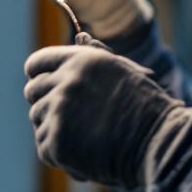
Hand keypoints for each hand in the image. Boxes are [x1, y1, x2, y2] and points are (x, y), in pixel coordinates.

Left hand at [23, 36, 180, 187]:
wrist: (158, 143)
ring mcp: (59, 111)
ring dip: (55, 130)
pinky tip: (84, 155)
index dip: (39, 77)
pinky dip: (60, 155)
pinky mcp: (56, 141)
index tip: (47, 89)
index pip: (36, 63)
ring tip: (85, 138)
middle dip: (47, 105)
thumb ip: (96, 54)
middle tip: (72, 119)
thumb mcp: (123, 71)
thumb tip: (80, 37)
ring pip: (38, 120)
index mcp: (80, 59)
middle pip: (32, 92)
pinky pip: (44, 147)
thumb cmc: (146, 108)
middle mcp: (66, 81)